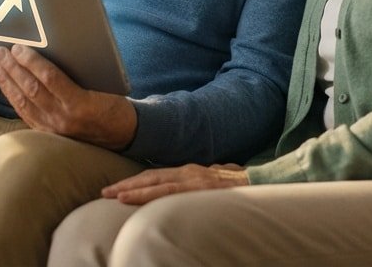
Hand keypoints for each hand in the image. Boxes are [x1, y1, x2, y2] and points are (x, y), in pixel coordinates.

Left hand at [0, 44, 136, 149]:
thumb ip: (78, 72)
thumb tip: (50, 51)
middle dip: (12, 68)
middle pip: (30, 88)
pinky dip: (11, 96)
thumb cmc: (114, 105)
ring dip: (6, 80)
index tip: (18, 47)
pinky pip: (24, 112)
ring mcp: (53, 128)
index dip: (31, 61)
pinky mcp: (48, 133)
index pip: (49, 78)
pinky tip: (4, 84)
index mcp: (79, 104)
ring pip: (22, 101)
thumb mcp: (104, 85)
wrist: (123, 135)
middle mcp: (63, 118)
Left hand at [101, 164, 248, 204]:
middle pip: (151, 177)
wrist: (267, 185)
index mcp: (192, 172)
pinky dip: (145, 194)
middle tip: (104, 192)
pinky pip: (166, 192)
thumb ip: (200, 189)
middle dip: (127, 184)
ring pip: (155, 183)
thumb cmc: (243, 190)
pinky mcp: (198, 187)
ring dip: (131, 189)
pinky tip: (128, 199)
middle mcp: (190, 171)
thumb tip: (190, 195)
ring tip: (111, 196)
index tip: (117, 189)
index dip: (137, 182)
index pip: (158, 176)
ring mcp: (194, 178)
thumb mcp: (217, 187)